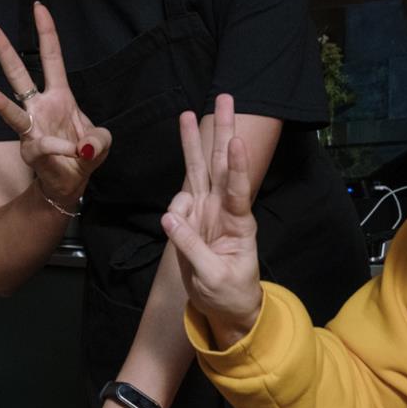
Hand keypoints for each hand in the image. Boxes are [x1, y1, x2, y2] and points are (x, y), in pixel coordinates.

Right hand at [0, 2, 112, 206]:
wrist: (71, 183)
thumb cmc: (82, 154)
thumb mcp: (101, 141)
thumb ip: (98, 140)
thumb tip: (82, 148)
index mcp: (60, 95)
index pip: (52, 57)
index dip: (46, 32)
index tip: (39, 7)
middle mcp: (40, 107)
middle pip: (19, 74)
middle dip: (4, 50)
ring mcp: (32, 128)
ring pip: (12, 111)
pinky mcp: (30, 151)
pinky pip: (45, 147)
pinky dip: (63, 149)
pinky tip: (73, 152)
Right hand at [160, 95, 263, 348]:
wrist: (225, 309)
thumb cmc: (229, 294)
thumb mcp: (212, 277)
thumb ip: (190, 246)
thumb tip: (168, 218)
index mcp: (238, 224)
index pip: (238, 190)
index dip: (237, 166)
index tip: (236, 142)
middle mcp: (224, 210)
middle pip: (220, 163)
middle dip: (222, 130)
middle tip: (226, 98)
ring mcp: (207, 211)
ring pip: (199, 170)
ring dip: (194, 141)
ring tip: (187, 114)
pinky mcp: (192, 219)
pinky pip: (179, 199)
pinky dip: (174, 204)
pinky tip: (174, 223)